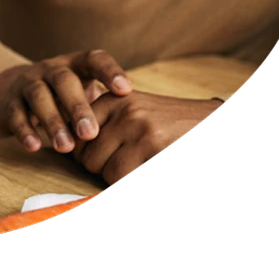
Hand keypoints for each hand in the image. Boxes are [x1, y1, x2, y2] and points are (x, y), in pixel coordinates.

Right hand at [0, 50, 132, 153]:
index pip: (94, 59)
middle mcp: (50, 69)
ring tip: (66, 148)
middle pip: (63, 80)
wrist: (10, 88)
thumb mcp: (82, 91)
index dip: (110, 72)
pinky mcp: (8, 101)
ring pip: (38, 96)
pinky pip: (15, 113)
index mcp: (75, 64)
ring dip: (52, 122)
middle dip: (77, 107)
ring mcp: (27, 82)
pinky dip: (24, 130)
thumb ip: (104, 105)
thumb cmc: (60, 95)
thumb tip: (140, 130)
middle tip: (91, 133)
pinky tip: (34, 146)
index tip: (125, 90)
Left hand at [71, 91, 220, 184]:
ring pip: (107, 173)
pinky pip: (125, 178)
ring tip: (137, 165)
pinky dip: (129, 179)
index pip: (75, 136)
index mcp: (112, 100)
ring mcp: (140, 129)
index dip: (87, 153)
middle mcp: (123, 111)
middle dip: (102, 168)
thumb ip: (104, 124)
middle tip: (126, 163)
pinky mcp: (153, 147)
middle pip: (87, 157)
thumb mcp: (133, 111)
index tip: (106, 154)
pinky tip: (147, 164)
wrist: (208, 120)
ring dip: (119, 178)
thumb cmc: (168, 123)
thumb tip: (70, 148)